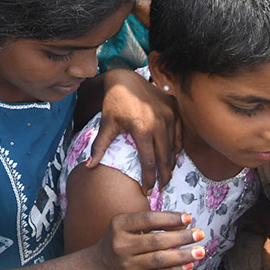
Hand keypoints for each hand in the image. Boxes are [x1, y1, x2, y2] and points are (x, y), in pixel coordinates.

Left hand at [89, 68, 181, 192]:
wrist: (125, 79)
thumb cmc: (113, 103)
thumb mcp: (106, 124)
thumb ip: (99, 146)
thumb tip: (89, 166)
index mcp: (142, 129)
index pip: (149, 162)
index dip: (149, 179)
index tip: (147, 190)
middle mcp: (159, 123)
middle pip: (165, 158)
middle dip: (163, 176)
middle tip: (161, 188)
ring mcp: (169, 115)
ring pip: (174, 147)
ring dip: (170, 163)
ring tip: (166, 176)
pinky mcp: (174, 109)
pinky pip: (180, 134)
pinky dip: (177, 147)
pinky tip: (172, 157)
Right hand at [90, 211, 205, 269]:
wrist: (102, 267)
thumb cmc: (121, 241)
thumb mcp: (128, 226)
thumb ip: (153, 223)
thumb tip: (183, 224)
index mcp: (119, 225)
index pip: (148, 219)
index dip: (170, 218)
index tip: (188, 218)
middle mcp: (121, 245)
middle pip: (156, 240)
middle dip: (181, 237)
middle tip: (199, 234)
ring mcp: (129, 265)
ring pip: (160, 259)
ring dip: (183, 255)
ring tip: (200, 251)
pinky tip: (189, 265)